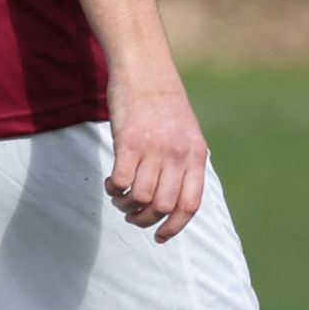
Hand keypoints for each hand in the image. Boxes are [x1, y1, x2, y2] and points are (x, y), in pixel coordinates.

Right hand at [105, 70, 212, 240]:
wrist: (146, 72)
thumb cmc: (164, 106)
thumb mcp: (187, 135)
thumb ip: (184, 164)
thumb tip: (174, 200)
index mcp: (197, 156)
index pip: (190, 205)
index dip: (175, 227)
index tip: (160, 237)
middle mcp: (179, 155)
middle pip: (163, 207)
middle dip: (144, 220)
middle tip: (132, 215)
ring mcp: (155, 149)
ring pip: (141, 198)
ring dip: (126, 206)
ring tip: (121, 198)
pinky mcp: (129, 142)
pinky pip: (121, 181)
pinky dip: (114, 189)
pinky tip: (112, 183)